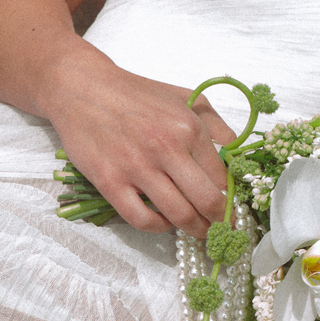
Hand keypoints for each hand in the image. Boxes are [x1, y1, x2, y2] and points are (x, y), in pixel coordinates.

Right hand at [42, 48, 234, 237]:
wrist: (83, 88)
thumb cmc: (137, 94)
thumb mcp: (185, 97)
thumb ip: (215, 124)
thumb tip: (236, 151)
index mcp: (189, 128)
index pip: (221, 177)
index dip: (231, 198)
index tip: (232, 208)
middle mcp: (167, 148)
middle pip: (207, 201)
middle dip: (220, 222)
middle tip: (222, 230)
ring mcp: (137, 167)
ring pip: (178, 215)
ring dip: (195, 229)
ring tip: (199, 231)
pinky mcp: (110, 182)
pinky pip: (142, 220)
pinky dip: (158, 227)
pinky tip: (163, 221)